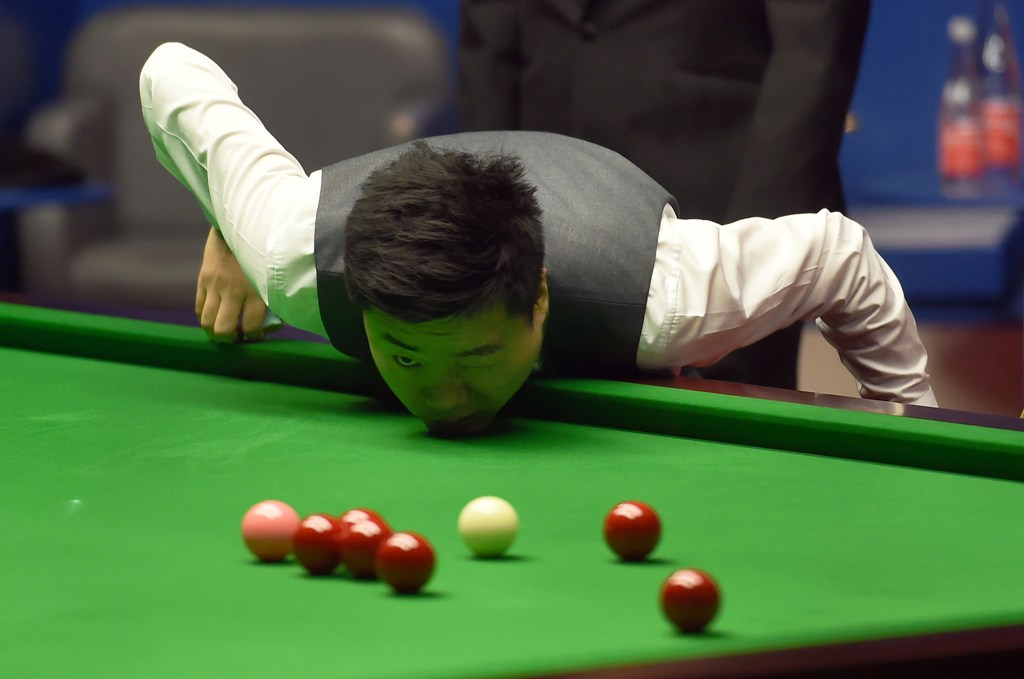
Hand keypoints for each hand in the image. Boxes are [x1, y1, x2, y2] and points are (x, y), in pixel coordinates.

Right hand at [195, 227, 270, 342]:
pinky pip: (198, 306)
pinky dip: (204, 315)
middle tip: (235, 337)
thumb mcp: (272, 275)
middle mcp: (234, 290)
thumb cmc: (263, 252)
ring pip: (206, 321)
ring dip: (213, 331)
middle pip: (223, 329)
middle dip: (229, 339)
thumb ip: (270, 298)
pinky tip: (214, 313)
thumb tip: (270, 323)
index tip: (257, 336)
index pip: (252, 327)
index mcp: (256, 290)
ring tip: (222, 329)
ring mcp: (215, 284)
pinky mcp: (203, 277)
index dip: (254, 337)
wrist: (240, 223)